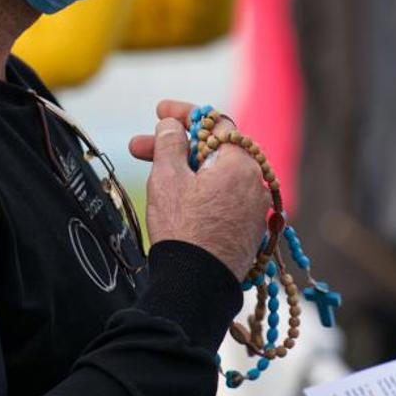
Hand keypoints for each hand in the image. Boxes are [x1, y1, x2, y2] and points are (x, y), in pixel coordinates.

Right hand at [129, 99, 268, 277]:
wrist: (198, 284)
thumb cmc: (183, 229)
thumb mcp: (167, 178)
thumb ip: (170, 143)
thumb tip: (172, 125)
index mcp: (239, 162)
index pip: (215, 122)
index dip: (184, 113)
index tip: (160, 111)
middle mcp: (254, 181)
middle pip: (213, 150)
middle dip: (176, 145)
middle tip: (141, 146)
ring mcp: (254, 208)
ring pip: (217, 175)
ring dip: (185, 168)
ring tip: (152, 173)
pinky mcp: (249, 229)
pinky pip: (225, 197)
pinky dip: (202, 190)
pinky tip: (178, 195)